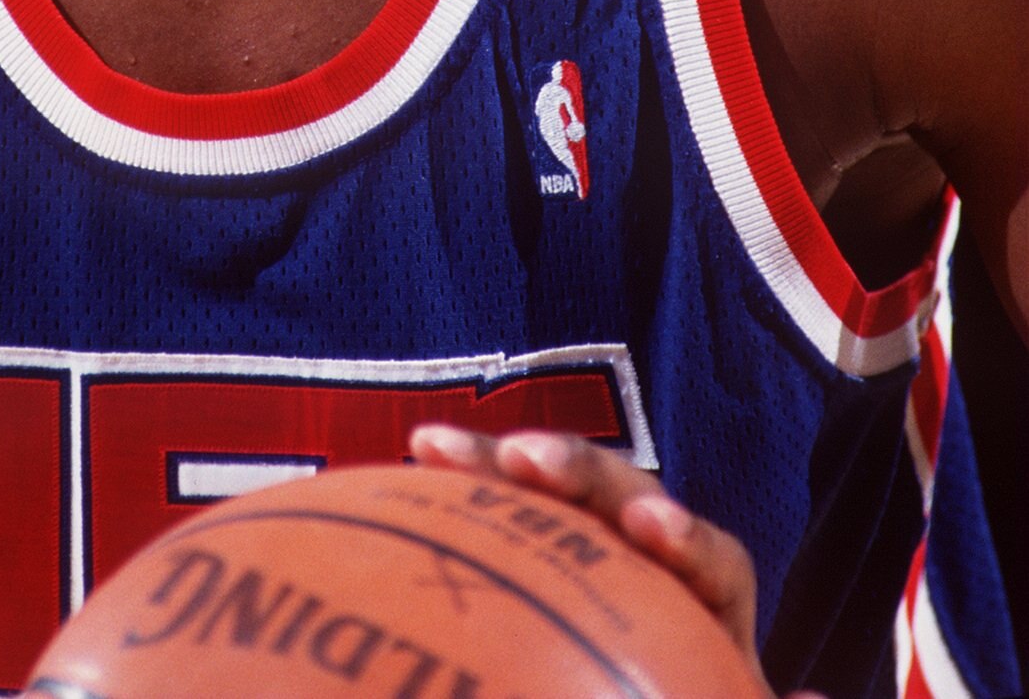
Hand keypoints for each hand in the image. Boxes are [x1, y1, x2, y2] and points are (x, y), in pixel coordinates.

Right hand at [409, 426, 823, 698]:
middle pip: (624, 498)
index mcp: (714, 612)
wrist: (630, 684)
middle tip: (526, 458)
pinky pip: (494, 527)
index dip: (683, 538)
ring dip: (498, 467)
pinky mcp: (533, 565)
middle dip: (578, 472)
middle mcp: (654, 570)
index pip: (715, 560)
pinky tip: (401, 475)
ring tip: (430, 444)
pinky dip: (453, 500)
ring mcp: (590, 564)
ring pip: (551, 503)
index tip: (649, 526)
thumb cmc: (697, 697)